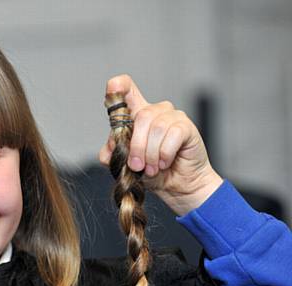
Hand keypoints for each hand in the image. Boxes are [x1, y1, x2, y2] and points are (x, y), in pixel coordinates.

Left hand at [99, 74, 222, 215]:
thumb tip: (110, 145)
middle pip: (140, 116)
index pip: (126, 90)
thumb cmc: (152, 171)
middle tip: (137, 166)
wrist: (176, 185)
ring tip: (152, 168)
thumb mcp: (125, 165)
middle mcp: (155, 111)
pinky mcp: (186, 126)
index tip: (113, 90)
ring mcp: (172, 116)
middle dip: (136, 146)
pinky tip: (165, 162)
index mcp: (136, 115)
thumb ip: (112, 153)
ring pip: (156, 127)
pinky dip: (164, 154)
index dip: (118, 87)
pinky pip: (172, 135)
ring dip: (151, 153)